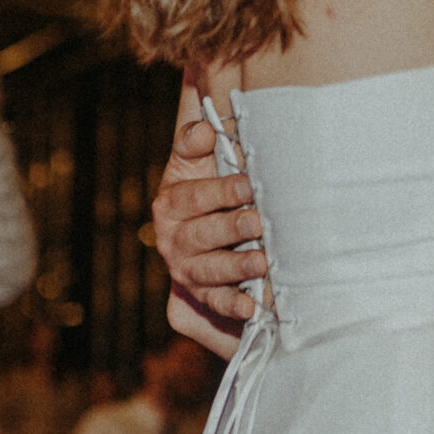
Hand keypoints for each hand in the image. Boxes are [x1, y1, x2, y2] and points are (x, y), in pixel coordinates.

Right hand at [152, 108, 265, 356]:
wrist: (202, 231)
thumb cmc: (206, 188)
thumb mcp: (194, 163)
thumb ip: (193, 143)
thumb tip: (204, 127)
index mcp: (171, 203)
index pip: (193, 196)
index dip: (221, 191)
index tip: (249, 185)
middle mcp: (172, 238)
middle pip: (201, 234)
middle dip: (231, 227)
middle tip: (258, 222)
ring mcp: (185, 269)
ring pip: (208, 269)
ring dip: (235, 266)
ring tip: (262, 262)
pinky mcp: (200, 295)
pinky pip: (214, 302)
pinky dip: (232, 305)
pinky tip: (251, 306)